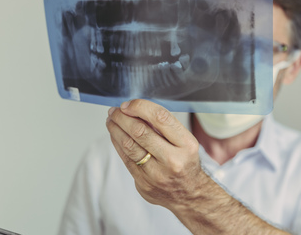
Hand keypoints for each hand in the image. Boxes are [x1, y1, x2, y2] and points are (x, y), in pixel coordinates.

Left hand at [106, 99, 289, 234]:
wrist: (190, 196)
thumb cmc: (185, 162)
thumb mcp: (185, 142)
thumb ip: (163, 127)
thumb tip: (135, 110)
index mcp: (186, 145)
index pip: (161, 118)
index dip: (140, 107)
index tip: (128, 104)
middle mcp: (173, 160)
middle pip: (140, 132)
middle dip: (123, 117)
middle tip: (114, 110)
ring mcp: (157, 175)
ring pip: (129, 146)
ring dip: (116, 129)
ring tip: (111, 120)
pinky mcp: (144, 184)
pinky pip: (125, 159)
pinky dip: (117, 144)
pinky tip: (115, 135)